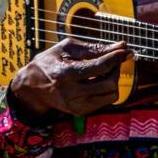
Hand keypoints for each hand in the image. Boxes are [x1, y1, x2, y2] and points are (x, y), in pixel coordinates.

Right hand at [9, 38, 130, 117]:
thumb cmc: (48, 63)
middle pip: (109, 83)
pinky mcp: (79, 111)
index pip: (100, 67)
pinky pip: (105, 101)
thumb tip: (120, 46)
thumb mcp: (66, 49)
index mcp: (65, 73)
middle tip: (112, 61)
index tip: (125, 50)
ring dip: (113, 80)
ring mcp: (76, 105)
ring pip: (111, 94)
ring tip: (105, 72)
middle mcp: (70, 92)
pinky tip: (97, 82)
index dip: (116, 57)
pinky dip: (106, 90)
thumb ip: (94, 48)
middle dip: (115, 69)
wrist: (31, 87)